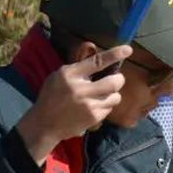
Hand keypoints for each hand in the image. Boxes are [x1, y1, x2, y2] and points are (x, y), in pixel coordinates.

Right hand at [16, 45, 131, 163]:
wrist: (45, 123)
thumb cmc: (52, 96)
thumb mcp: (59, 76)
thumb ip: (78, 67)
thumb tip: (97, 54)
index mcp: (70, 74)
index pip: (97, 62)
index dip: (114, 55)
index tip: (127, 49)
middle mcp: (81, 89)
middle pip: (114, 82)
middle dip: (118, 79)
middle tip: (115, 79)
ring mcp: (89, 105)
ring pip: (115, 97)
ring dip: (112, 94)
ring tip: (101, 95)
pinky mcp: (94, 118)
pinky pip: (109, 108)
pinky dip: (105, 106)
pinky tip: (94, 107)